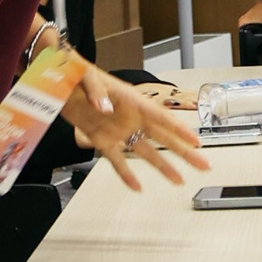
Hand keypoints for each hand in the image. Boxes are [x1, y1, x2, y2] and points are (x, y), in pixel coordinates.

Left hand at [68, 74, 208, 190]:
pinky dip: (126, 174)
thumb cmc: (77, 75)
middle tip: (203, 163)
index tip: (197, 141)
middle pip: (163, 138)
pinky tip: (137, 186)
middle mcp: (131, 118)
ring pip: (146, 152)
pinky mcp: (103, 140)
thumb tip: (105, 109)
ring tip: (179, 180)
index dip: (180, 130)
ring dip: (163, 166)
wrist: (59, 83)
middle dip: (184, 152)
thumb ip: (97, 92)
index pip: (162, 117)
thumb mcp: (87, 78)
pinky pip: (117, 160)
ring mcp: (119, 131)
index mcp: (133, 101)